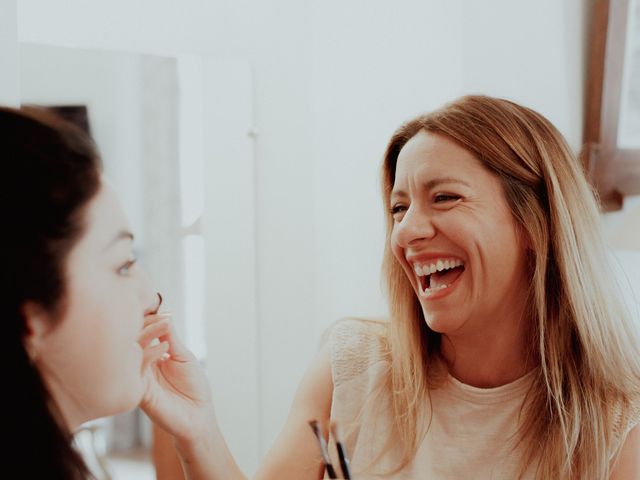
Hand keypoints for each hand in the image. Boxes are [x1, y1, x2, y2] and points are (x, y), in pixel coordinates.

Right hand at [138, 312, 214, 442]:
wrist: (199, 415)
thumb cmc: (193, 387)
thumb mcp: (183, 356)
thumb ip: (171, 337)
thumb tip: (164, 314)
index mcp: (150, 355)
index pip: (141, 333)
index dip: (149, 320)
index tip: (164, 313)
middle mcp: (141, 365)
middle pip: (131, 339)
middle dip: (145, 325)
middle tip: (161, 318)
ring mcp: (138, 377)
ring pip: (130, 351)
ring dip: (146, 335)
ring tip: (163, 327)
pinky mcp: (139, 391)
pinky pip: (134, 370)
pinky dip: (147, 355)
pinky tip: (163, 350)